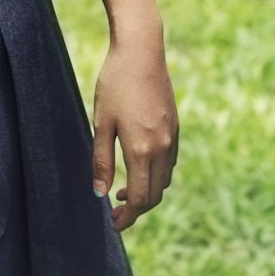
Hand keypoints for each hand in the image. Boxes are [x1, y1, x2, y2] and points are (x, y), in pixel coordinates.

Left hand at [91, 27, 177, 231]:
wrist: (141, 51)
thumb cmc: (115, 84)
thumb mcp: (102, 123)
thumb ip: (101, 161)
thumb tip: (100, 193)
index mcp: (142, 149)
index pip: (141, 198)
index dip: (128, 216)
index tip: (114, 224)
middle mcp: (163, 147)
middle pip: (156, 194)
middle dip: (137, 209)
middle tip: (115, 212)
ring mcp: (172, 137)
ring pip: (165, 179)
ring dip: (148, 192)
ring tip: (122, 192)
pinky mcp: (175, 126)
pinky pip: (169, 162)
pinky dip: (156, 174)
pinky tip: (138, 167)